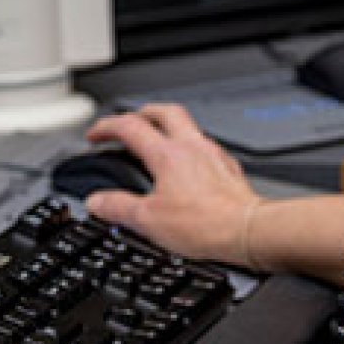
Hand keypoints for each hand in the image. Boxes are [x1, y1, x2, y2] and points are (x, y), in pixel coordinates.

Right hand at [84, 104, 264, 268]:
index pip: (130, 127)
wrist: (247, 231)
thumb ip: (118, 208)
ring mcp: (213, 155)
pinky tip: (190, 166)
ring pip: (188, 126)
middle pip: (164, 112)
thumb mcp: (149, 221)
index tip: (96, 135)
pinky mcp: (229, 168)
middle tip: (129, 122)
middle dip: (142, 113)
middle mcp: (192, 147)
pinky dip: (191, 149)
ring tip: (158, 141)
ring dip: (169, 128)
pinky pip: (206, 147)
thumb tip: (97, 202)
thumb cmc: (206, 225)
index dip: (107, 127)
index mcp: (167, 155)